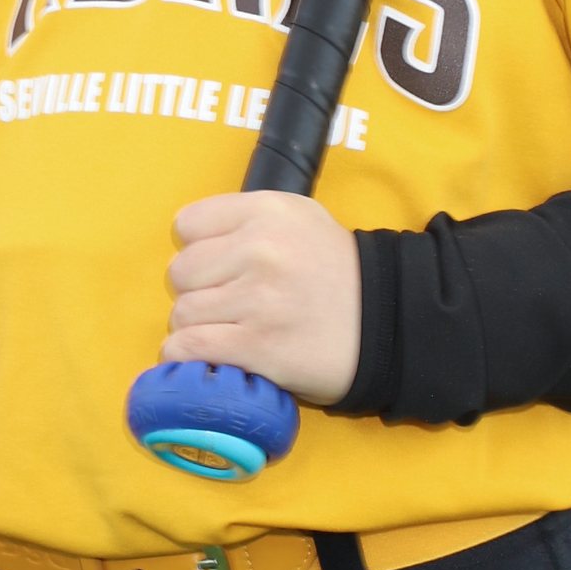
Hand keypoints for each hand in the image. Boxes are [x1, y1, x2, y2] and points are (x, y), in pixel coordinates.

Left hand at [160, 191, 361, 407]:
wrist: (390, 323)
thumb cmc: (337, 273)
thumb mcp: (300, 219)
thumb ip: (245, 219)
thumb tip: (190, 243)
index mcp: (267, 211)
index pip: (187, 226)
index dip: (198, 250)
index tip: (219, 268)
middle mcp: (261, 249)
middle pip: (179, 272)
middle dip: (197, 292)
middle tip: (227, 305)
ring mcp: (259, 299)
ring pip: (182, 314)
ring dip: (196, 329)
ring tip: (228, 332)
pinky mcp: (259, 346)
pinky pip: (190, 348)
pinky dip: (187, 357)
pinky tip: (205, 358)